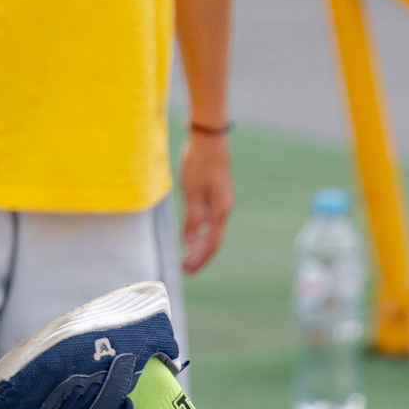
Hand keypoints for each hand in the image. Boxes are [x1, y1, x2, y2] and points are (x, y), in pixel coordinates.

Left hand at [178, 129, 233, 272]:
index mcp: (220, 211)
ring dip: (199, 245)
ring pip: (211, 231)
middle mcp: (223, 210)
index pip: (211, 243)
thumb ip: (192, 218)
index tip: (186, 269)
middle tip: (185, 269)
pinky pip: (209, 220)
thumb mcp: (192, 192)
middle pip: (213, 240)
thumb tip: (189, 240)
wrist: (209, 139)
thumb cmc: (199, 164)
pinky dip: (200, 231)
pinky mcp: (216, 195)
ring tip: (187, 257)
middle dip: (199, 256)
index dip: (199, 258)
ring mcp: (221, 202)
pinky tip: (190, 236)